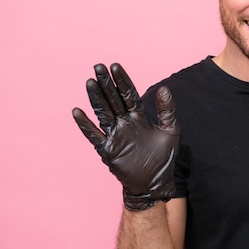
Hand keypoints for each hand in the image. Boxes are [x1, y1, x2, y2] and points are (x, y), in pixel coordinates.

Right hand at [72, 63, 179, 210]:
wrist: (155, 183)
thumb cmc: (164, 158)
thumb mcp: (170, 131)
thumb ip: (166, 110)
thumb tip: (163, 88)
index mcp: (139, 117)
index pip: (129, 94)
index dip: (122, 80)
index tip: (115, 66)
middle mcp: (125, 123)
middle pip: (113, 99)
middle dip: (107, 84)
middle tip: (98, 66)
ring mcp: (115, 135)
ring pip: (103, 113)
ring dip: (96, 98)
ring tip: (89, 82)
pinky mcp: (108, 149)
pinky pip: (94, 135)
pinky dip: (86, 124)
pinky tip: (77, 111)